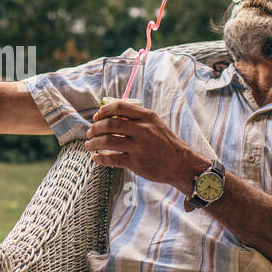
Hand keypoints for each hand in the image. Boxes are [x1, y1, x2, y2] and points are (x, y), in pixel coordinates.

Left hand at [86, 99, 206, 191]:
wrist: (182, 165)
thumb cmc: (167, 144)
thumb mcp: (156, 125)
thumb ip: (137, 119)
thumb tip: (112, 116)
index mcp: (147, 117)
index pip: (119, 107)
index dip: (103, 111)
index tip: (96, 117)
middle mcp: (143, 130)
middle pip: (109, 124)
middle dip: (95, 128)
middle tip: (90, 132)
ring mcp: (139, 146)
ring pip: (107, 141)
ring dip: (93, 143)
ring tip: (89, 145)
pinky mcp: (136, 163)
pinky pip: (112, 158)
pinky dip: (100, 158)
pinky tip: (96, 158)